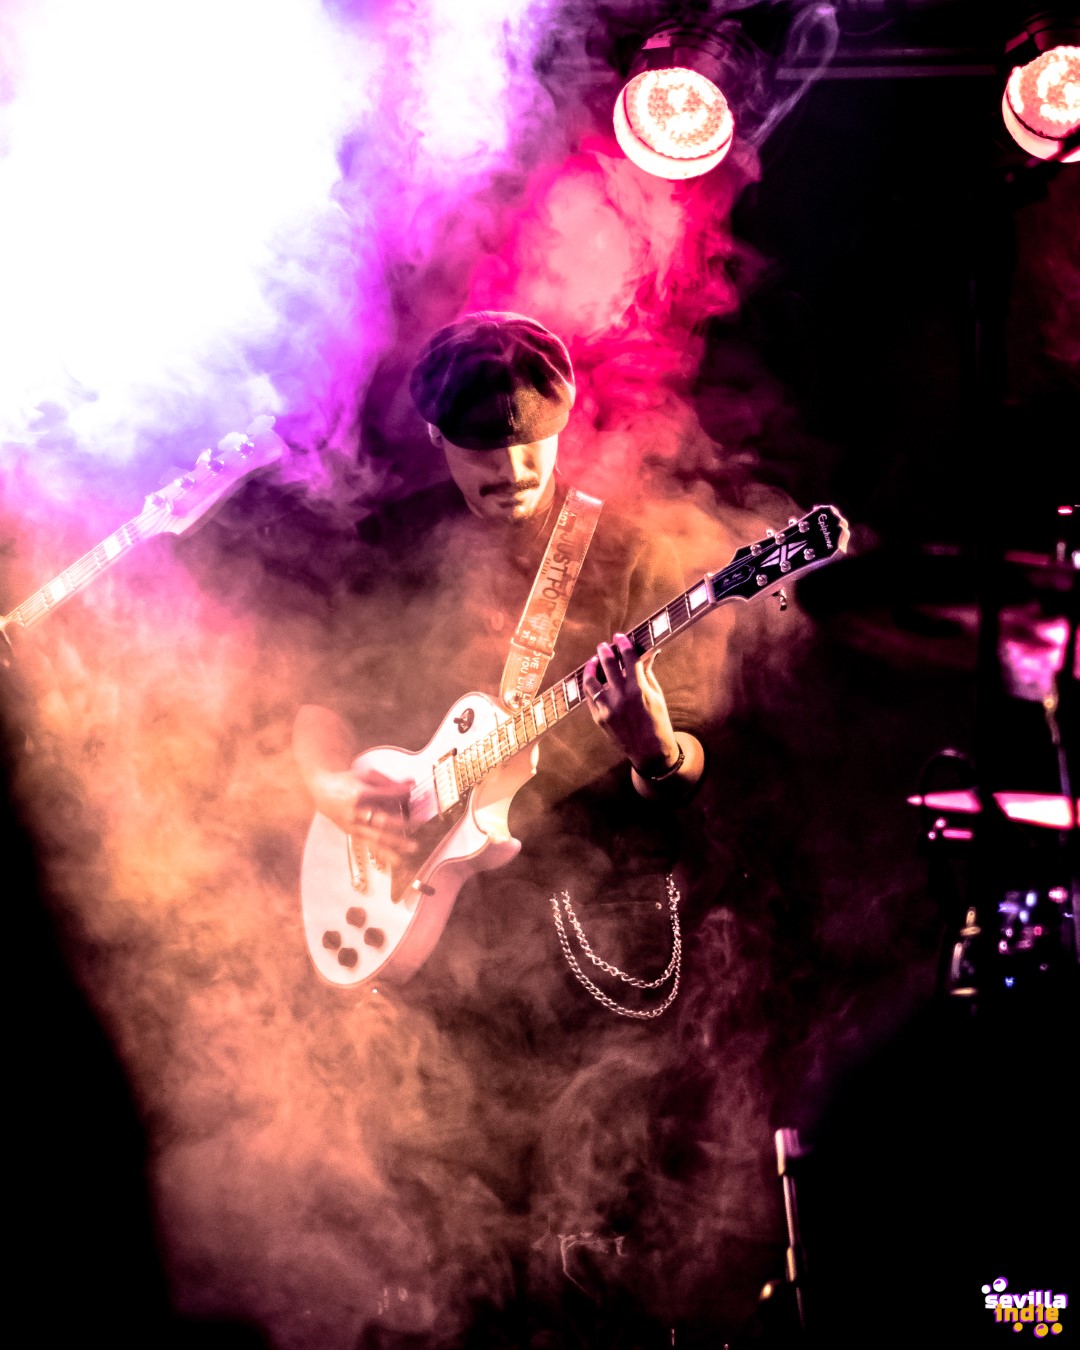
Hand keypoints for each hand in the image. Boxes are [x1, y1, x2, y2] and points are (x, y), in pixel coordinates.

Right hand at [313, 763, 416, 869]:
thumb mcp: (365, 775)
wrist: (322, 790)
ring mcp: (353, 825)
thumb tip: (411, 783)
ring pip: (377, 836)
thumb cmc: (346, 781)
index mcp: (359, 794)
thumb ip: (388, 781)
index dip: (403, 794)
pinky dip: (384, 853)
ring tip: (413, 847)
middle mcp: (356, 812)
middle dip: (403, 822)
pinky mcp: (352, 833)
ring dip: (397, 843)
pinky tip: (397, 860)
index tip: (414, 792)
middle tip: (420, 822)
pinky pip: (370, 845)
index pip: (387, 796)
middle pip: (382, 819)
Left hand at [582, 633, 679, 773]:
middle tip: (604, 645)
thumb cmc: (657, 721)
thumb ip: (647, 673)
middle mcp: (621, 696)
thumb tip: (646, 653)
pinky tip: (592, 679)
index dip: (623, 644)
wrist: (649, 751)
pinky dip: (590, 685)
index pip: (628, 658)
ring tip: (594, 661)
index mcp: (638, 689)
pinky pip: (589, 697)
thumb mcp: (656, 695)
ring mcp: (607, 708)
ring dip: (592, 667)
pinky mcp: (599, 717)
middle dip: (605, 651)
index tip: (620, 637)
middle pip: (607, 664)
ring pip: (591, 680)